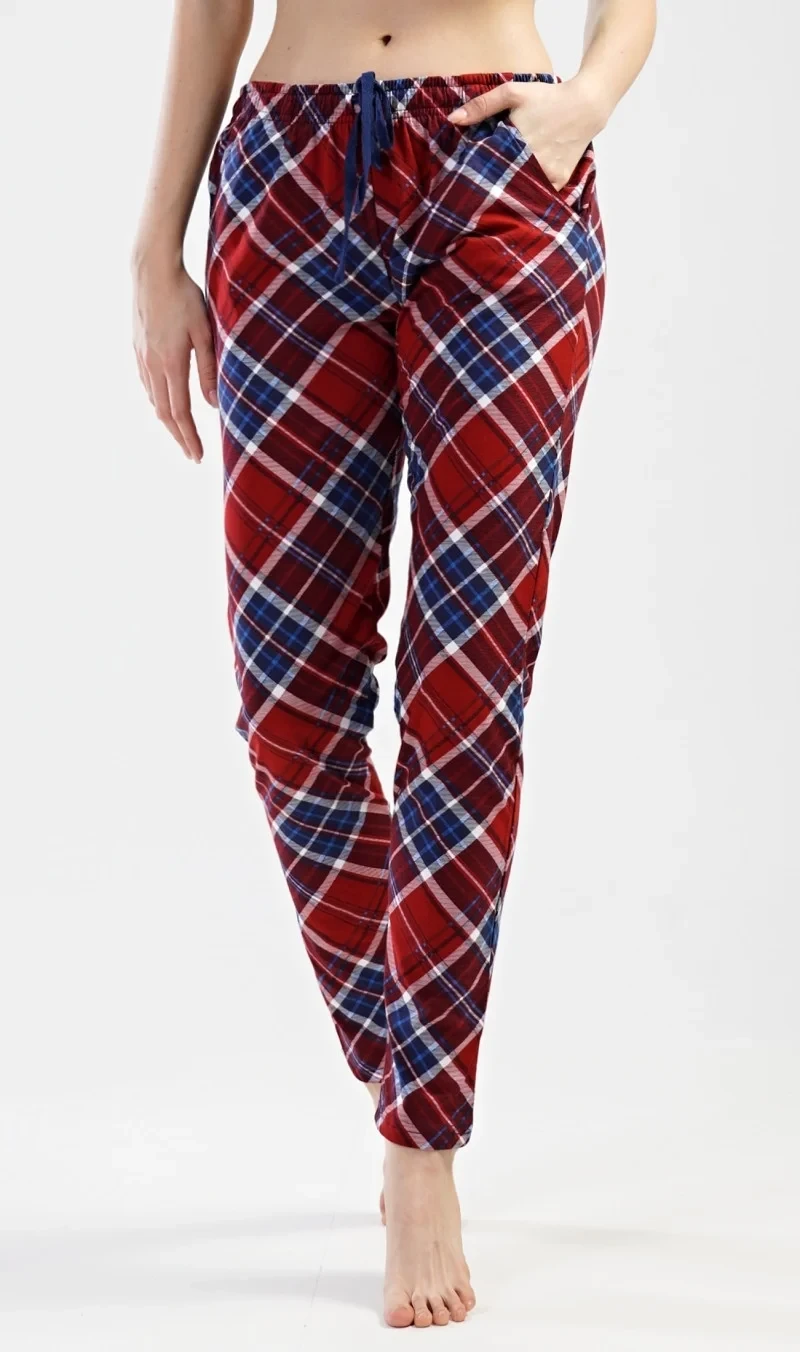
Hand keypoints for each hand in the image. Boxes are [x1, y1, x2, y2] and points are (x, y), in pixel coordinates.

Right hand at [132, 257, 217, 463]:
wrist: (151, 270)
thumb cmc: (184, 296)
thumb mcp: (204, 332)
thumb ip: (208, 369)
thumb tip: (213, 404)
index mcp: (171, 364)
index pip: (180, 412)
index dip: (189, 437)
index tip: (197, 456)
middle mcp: (152, 365)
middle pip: (164, 412)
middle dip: (179, 436)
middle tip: (191, 454)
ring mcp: (141, 356)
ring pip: (153, 399)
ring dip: (167, 420)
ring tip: (181, 433)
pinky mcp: (137, 347)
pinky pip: (146, 383)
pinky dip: (156, 400)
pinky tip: (163, 402)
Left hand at [448, 76, 606, 191]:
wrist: (585, 106)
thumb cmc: (546, 96)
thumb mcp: (512, 93)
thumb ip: (482, 106)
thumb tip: (452, 120)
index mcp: (517, 142)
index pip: (487, 165)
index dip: (476, 170)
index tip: (467, 174)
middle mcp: (534, 162)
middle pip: (503, 180)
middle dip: (492, 181)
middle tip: (478, 187)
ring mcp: (548, 174)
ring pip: (520, 190)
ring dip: (510, 189)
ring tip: (500, 186)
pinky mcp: (559, 181)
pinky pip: (539, 193)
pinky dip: (530, 192)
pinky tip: (520, 188)